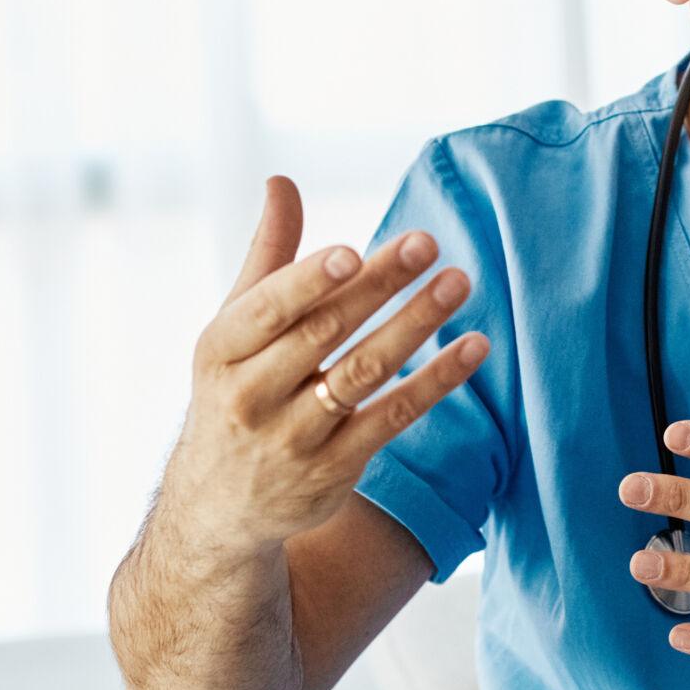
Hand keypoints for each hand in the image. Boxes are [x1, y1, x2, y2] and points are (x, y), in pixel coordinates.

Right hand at [165, 175, 488, 556]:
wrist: (217, 507)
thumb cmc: (237, 389)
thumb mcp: (234, 328)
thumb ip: (269, 257)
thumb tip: (281, 181)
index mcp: (221, 348)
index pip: (267, 310)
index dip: (309, 282)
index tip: (353, 251)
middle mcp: (251, 395)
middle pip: (324, 334)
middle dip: (378, 287)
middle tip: (427, 244)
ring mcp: (294, 437)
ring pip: (362, 374)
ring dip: (415, 326)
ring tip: (458, 282)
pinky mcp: (334, 469)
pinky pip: (392, 419)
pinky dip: (434, 382)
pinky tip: (472, 347)